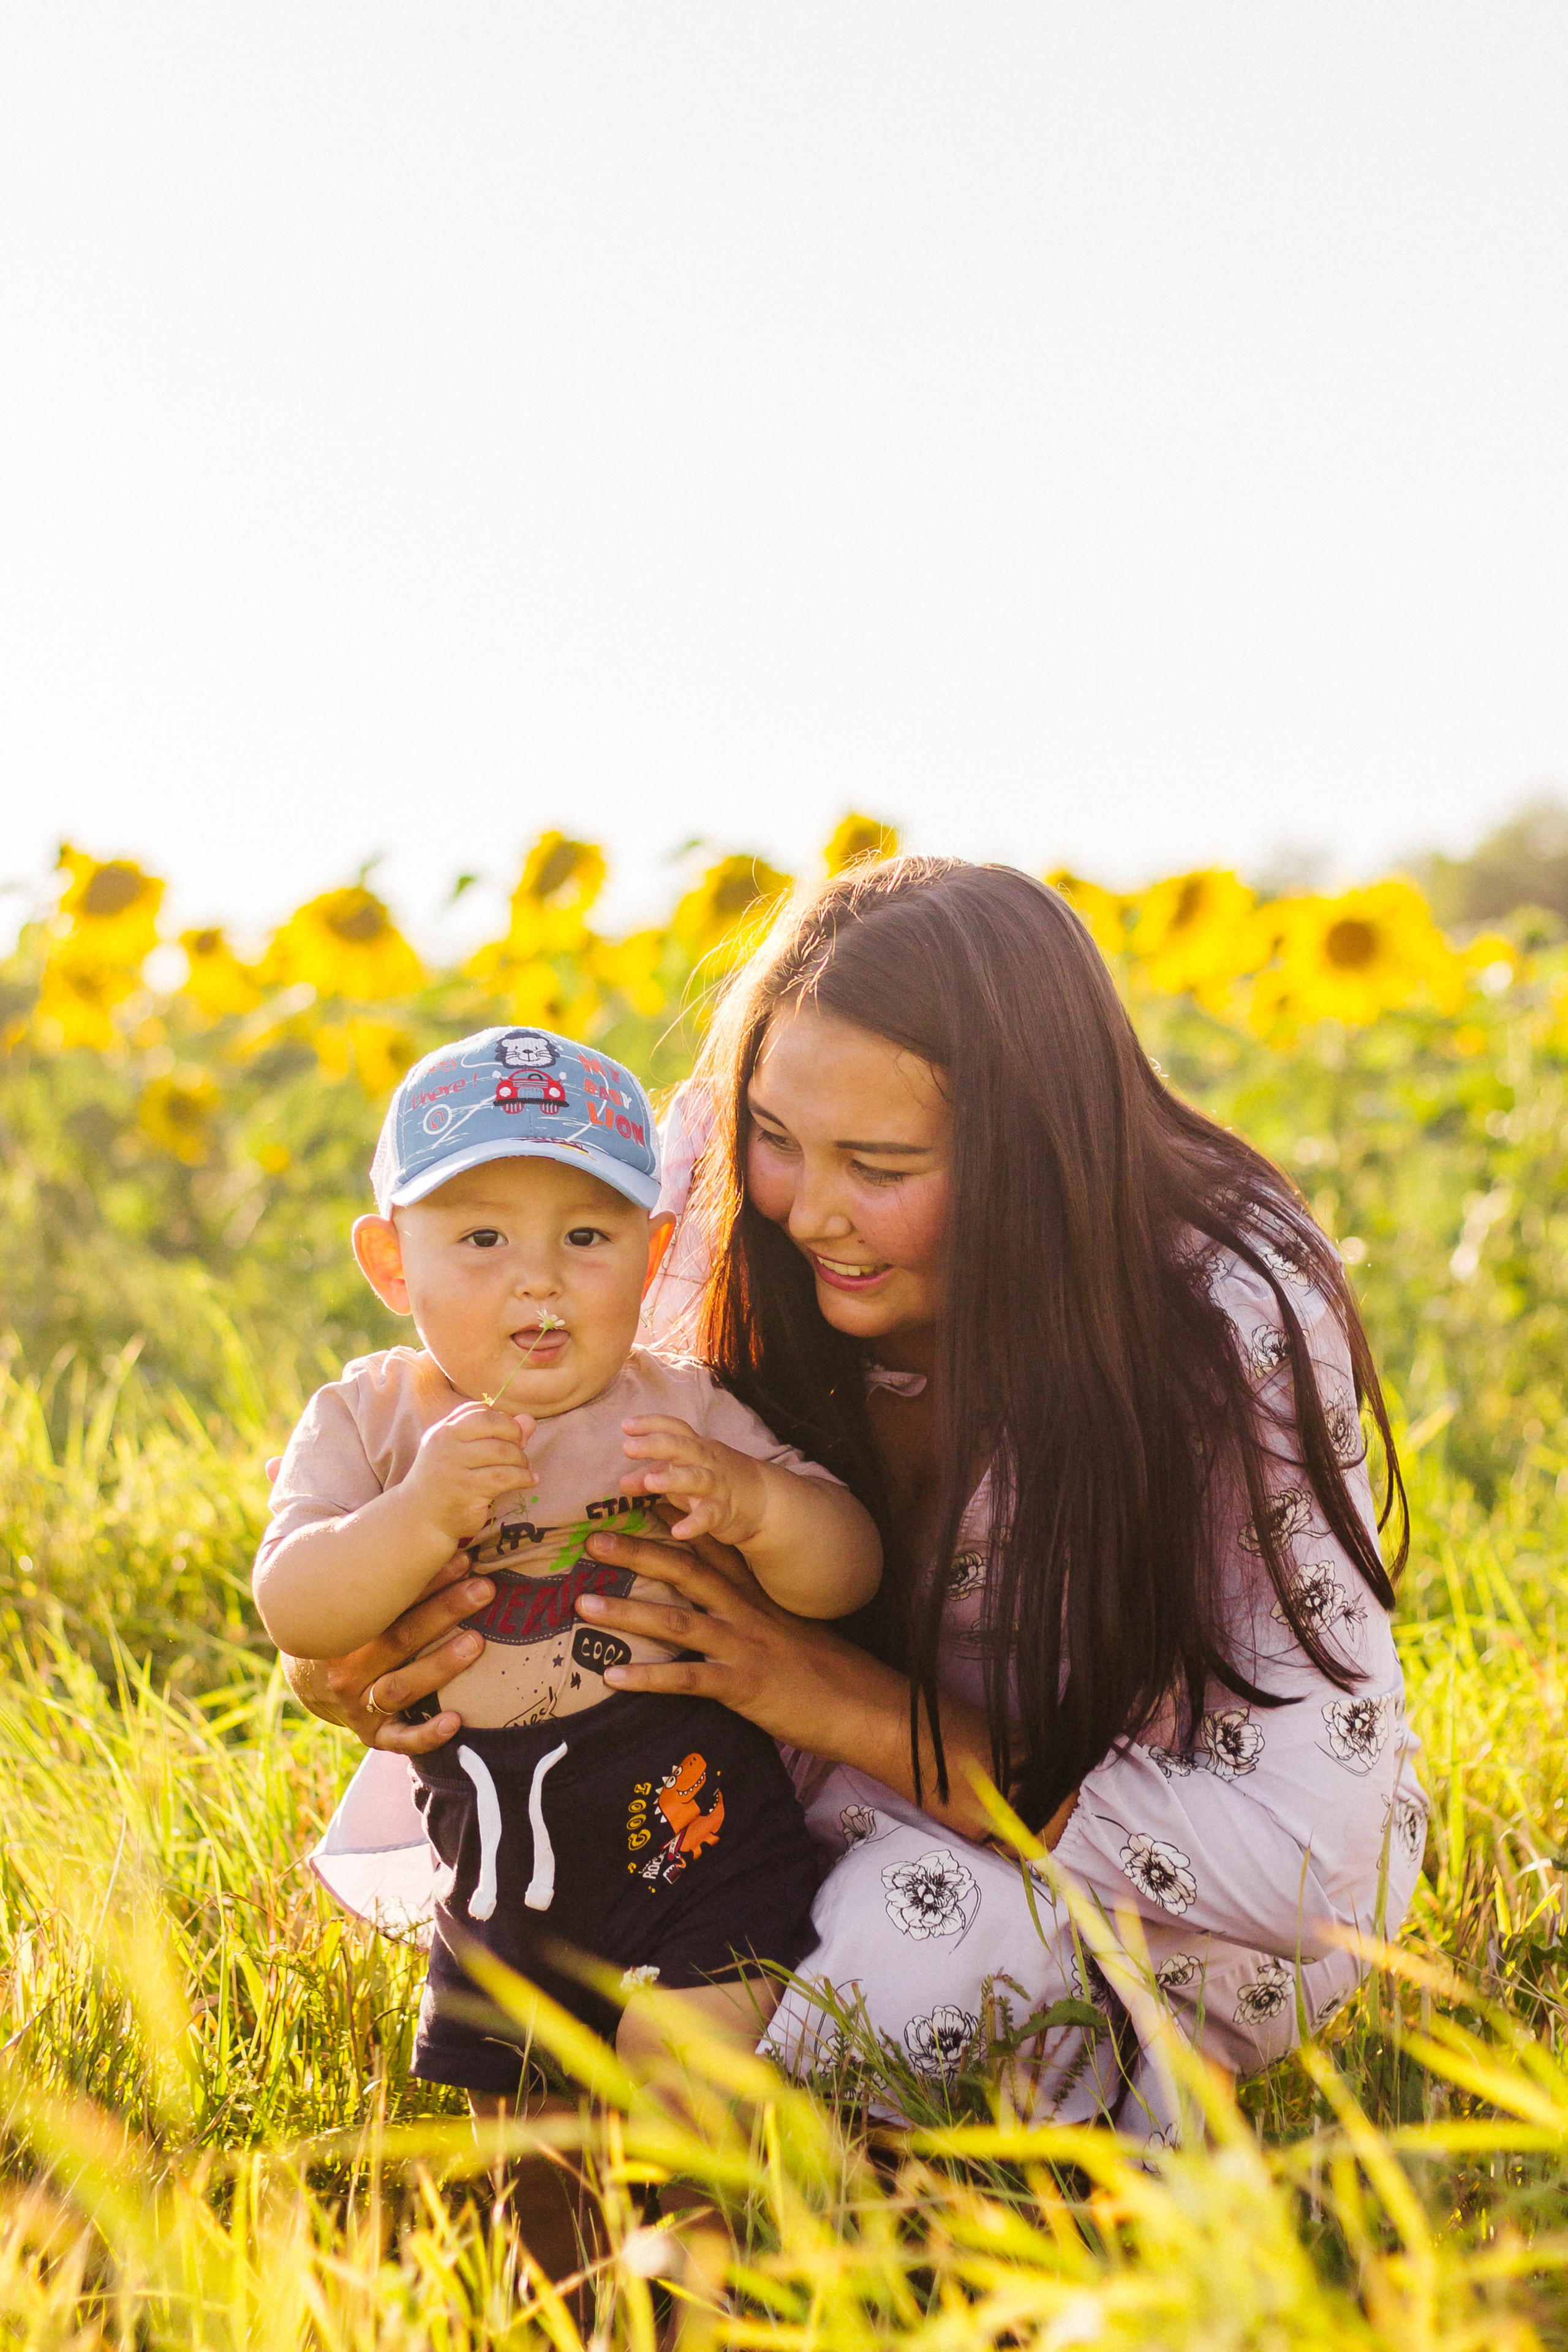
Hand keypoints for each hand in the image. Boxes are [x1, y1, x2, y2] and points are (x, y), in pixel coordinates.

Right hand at [280, 1553, 496, 1753]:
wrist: (308, 1678)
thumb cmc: (342, 1618)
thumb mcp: (341, 1585)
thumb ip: (364, 1552)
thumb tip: (342, 1485)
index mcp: (340, 1627)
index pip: (386, 1600)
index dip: (426, 1578)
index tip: (463, 1556)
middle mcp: (346, 1666)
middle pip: (399, 1637)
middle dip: (445, 1611)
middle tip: (485, 1589)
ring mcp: (357, 1703)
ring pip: (401, 1686)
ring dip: (440, 1666)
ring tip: (478, 1643)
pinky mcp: (372, 1734)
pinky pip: (398, 1739)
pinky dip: (424, 1735)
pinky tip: (456, 1722)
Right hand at [403, 1404, 533, 1549]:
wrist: (421, 1515)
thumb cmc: (447, 1476)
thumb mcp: (462, 1448)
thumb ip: (493, 1431)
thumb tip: (529, 1420)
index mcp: (444, 1431)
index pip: (481, 1411)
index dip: (504, 1421)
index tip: (514, 1436)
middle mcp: (446, 1447)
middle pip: (494, 1427)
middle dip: (516, 1438)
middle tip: (522, 1452)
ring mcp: (454, 1470)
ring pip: (503, 1453)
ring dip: (522, 1461)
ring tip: (526, 1470)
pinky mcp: (466, 1493)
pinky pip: (505, 1478)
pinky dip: (524, 1478)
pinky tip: (530, 1481)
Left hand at [576, 1522, 870, 1756]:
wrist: (865, 1706)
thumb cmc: (831, 1674)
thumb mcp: (793, 1632)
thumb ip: (758, 1618)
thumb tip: (730, 1616)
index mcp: (758, 1598)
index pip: (713, 1549)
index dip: (677, 1523)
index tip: (644, 1499)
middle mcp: (746, 1613)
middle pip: (685, 1572)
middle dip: (637, 1552)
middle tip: (593, 1539)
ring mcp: (743, 1647)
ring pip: (677, 1620)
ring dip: (626, 1611)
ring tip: (583, 1605)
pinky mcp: (743, 1686)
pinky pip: (687, 1679)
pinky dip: (647, 1677)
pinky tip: (612, 1676)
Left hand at [619, 1416, 764, 1544]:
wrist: (763, 1498)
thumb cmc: (715, 1479)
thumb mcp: (685, 1471)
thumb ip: (654, 1474)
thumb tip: (621, 1483)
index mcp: (696, 1447)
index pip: (674, 1429)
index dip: (651, 1424)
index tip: (625, 1425)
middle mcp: (707, 1461)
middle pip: (682, 1447)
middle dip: (656, 1445)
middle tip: (628, 1447)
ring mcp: (717, 1485)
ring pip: (696, 1478)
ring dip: (673, 1480)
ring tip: (650, 1484)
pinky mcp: (724, 1511)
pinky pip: (709, 1516)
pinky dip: (694, 1524)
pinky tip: (678, 1532)